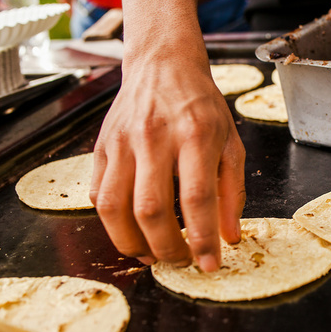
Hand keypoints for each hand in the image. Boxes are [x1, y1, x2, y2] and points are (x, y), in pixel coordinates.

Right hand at [90, 53, 245, 271]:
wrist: (163, 66)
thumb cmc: (202, 107)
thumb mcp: (232, 143)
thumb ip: (232, 192)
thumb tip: (229, 237)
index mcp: (195, 136)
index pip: (197, 199)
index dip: (202, 239)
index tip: (210, 265)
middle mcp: (154, 138)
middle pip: (151, 210)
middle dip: (166, 248)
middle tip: (181, 261)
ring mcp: (122, 142)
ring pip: (114, 208)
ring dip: (132, 243)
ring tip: (152, 254)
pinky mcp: (101, 147)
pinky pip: (98, 195)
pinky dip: (113, 223)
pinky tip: (132, 229)